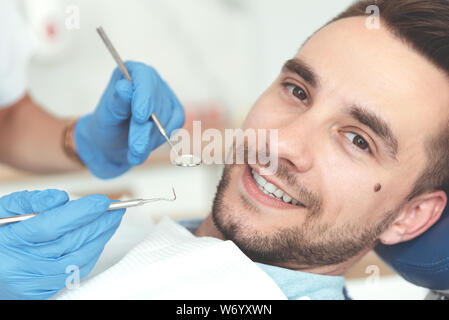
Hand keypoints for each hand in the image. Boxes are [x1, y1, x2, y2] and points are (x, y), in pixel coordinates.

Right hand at [0, 189, 124, 299]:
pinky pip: (74, 272)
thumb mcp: (6, 209)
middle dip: (98, 223)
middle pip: (70, 243)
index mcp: (9, 242)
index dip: (81, 213)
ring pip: (77, 260)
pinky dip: (91, 253)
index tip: (103, 201)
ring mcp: (32, 283)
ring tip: (112, 220)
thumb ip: (32, 201)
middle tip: (116, 208)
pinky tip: (98, 239)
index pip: (52, 225)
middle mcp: (21, 267)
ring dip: (100, 238)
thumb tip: (60, 198)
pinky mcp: (42, 292)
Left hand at [74, 61, 184, 178]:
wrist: (114, 142)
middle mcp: (151, 81)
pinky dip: (161, 139)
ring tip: (135, 152)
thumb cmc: (108, 124)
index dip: (144, 97)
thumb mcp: (106, 115)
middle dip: (146, 128)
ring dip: (151, 138)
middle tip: (136, 148)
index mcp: (132, 72)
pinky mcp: (175, 112)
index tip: (140, 118)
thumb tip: (124, 87)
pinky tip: (147, 147)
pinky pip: (175, 125)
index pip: (144, 77)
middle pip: (157, 101)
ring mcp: (165, 96)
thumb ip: (117, 102)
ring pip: (167, 117)